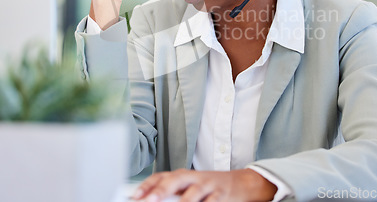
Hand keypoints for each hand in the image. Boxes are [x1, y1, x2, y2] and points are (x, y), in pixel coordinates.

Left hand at [132, 168, 276, 201]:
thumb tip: (147, 199)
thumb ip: (172, 192)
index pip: (162, 176)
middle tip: (149, 200)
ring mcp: (208, 185)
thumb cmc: (209, 187)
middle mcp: (194, 178)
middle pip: (176, 179)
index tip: (135, 196)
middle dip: (161, 190)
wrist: (241, 184)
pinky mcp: (222, 195)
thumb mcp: (190, 187)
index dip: (148, 185)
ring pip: (194, 192)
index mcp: (183, 175)